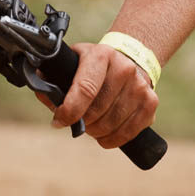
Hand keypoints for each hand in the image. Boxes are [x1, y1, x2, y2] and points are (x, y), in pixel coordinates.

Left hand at [37, 42, 157, 149]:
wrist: (131, 58)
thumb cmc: (94, 67)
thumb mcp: (74, 63)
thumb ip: (54, 80)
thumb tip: (44, 94)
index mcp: (101, 55)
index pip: (84, 89)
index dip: (68, 111)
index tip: (59, 120)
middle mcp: (124, 68)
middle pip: (96, 112)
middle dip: (81, 122)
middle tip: (78, 119)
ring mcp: (139, 86)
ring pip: (110, 125)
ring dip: (96, 132)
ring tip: (93, 123)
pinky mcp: (151, 102)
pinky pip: (127, 133)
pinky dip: (112, 139)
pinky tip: (106, 133)